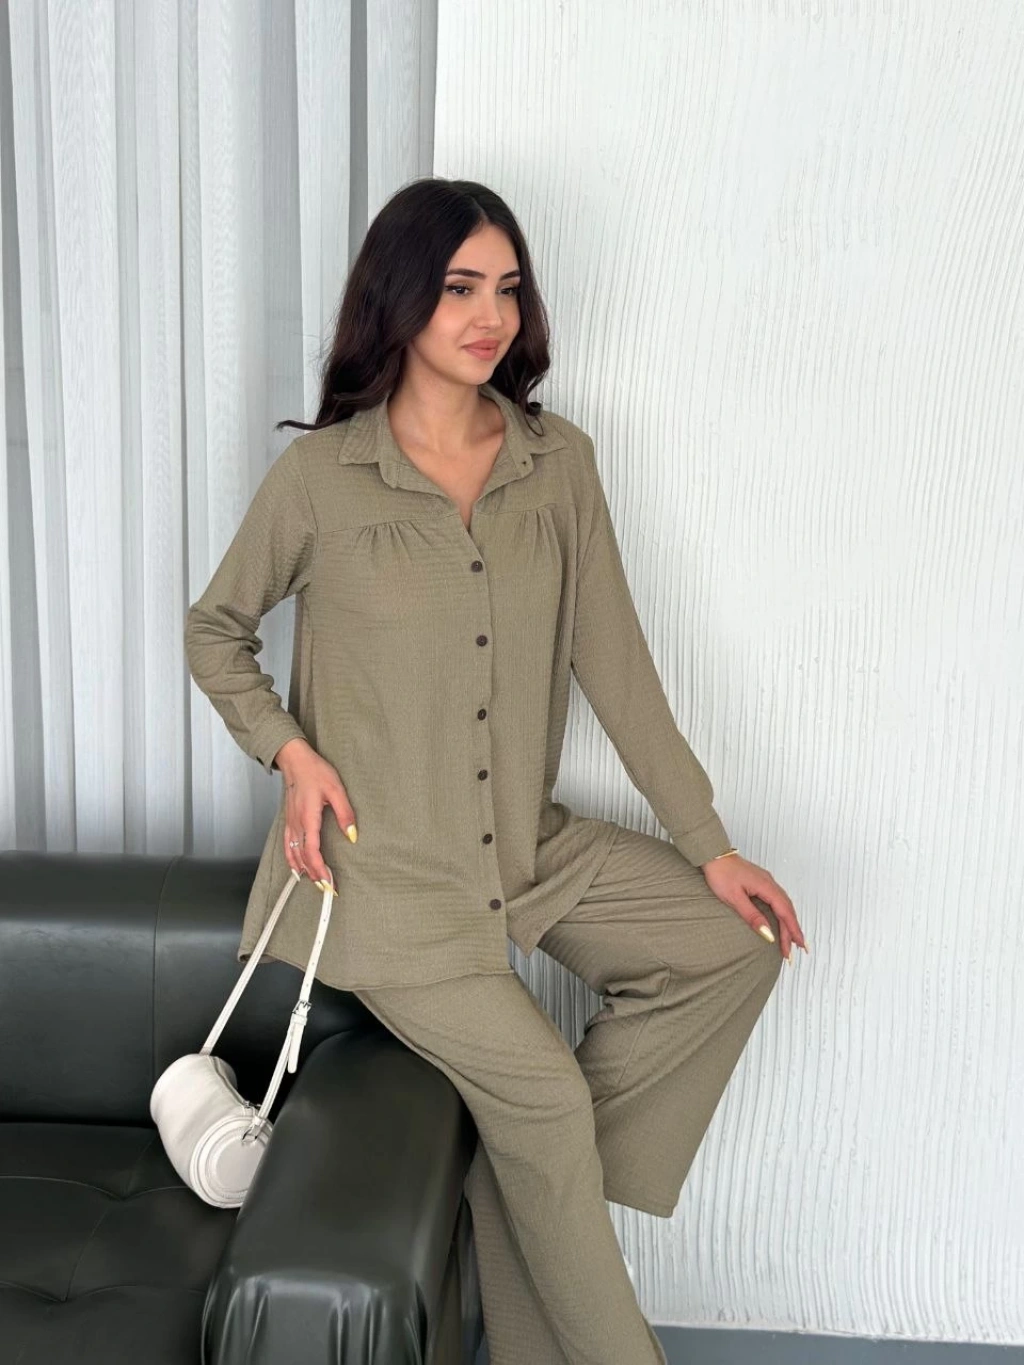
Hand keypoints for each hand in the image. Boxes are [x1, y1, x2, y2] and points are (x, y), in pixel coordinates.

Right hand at [273, 738, 357, 891]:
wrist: (296, 760)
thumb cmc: (315, 772)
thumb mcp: (336, 790)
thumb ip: (345, 814)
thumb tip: (352, 835)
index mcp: (308, 818)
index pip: (312, 852)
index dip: (320, 870)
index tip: (329, 882)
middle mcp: (297, 824)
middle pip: (302, 857)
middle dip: (314, 875)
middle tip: (327, 888)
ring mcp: (291, 823)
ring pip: (293, 853)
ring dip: (303, 870)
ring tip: (315, 882)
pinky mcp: (289, 820)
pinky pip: (287, 845)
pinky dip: (291, 859)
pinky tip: (296, 866)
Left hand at [699, 853, 807, 962]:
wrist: (713, 855)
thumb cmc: (721, 874)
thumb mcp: (735, 898)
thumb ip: (752, 916)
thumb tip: (768, 934)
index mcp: (767, 887)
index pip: (785, 912)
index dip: (792, 930)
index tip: (798, 945)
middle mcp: (770, 883)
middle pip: (787, 910)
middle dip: (792, 930)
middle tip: (794, 948)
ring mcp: (766, 882)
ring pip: (784, 904)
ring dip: (789, 922)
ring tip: (791, 938)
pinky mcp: (761, 882)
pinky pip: (778, 899)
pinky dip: (782, 912)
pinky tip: (781, 919)